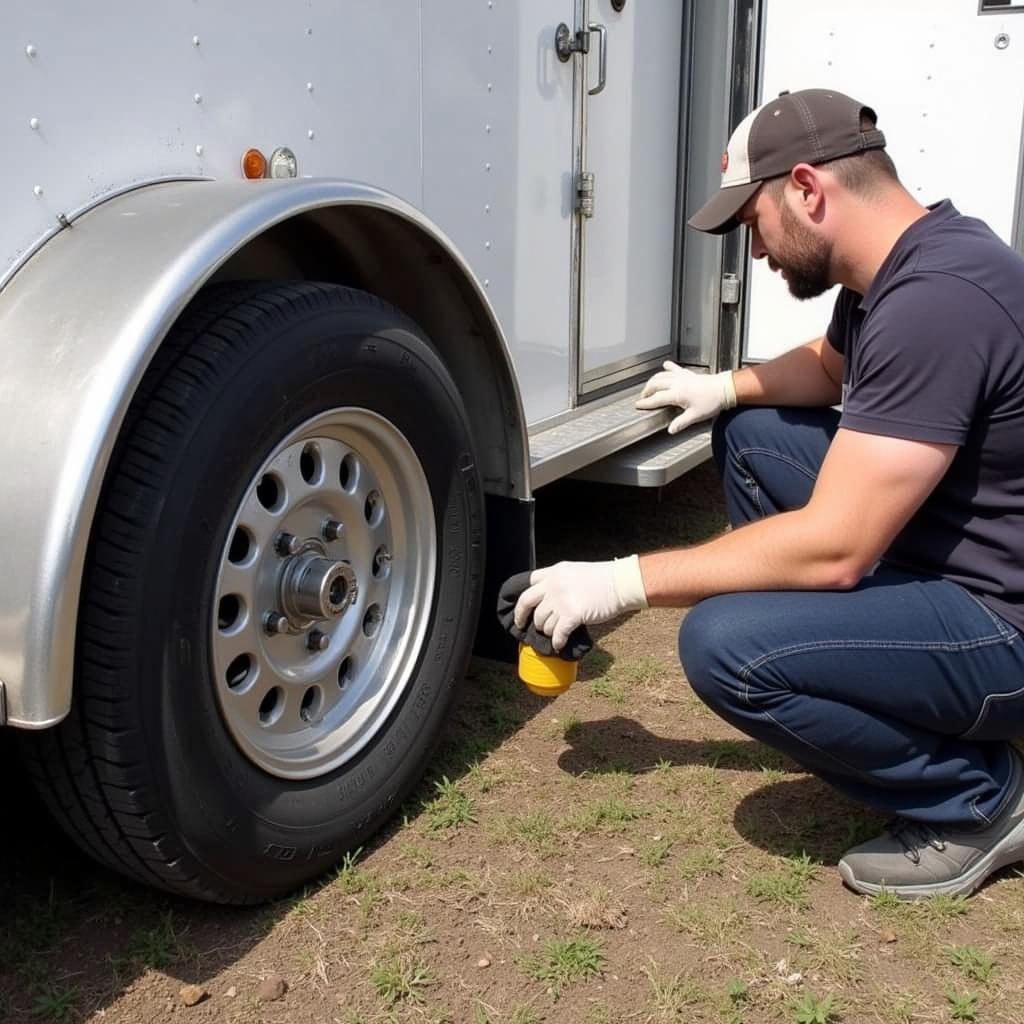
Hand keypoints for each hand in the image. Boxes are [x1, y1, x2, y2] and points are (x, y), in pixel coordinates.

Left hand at [513, 557, 647, 651]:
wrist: (621, 583)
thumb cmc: (603, 579)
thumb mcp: (575, 572)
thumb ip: (559, 581)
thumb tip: (548, 599)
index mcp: (554, 572)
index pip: (528, 584)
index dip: (521, 600)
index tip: (520, 611)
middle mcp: (553, 585)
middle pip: (527, 603)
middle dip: (522, 618)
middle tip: (523, 627)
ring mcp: (561, 600)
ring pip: (542, 622)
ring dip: (547, 631)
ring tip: (554, 633)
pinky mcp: (572, 615)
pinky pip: (557, 634)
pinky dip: (556, 642)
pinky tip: (558, 645)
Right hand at [635, 361, 735, 433]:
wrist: (724, 389)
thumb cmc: (712, 401)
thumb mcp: (695, 416)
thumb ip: (681, 423)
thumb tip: (671, 429)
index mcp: (677, 394)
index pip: (656, 398)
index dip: (646, 402)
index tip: (638, 405)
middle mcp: (677, 383)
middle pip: (655, 384)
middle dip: (646, 390)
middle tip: (642, 397)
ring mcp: (682, 377)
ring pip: (661, 375)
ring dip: (653, 380)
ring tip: (649, 385)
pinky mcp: (688, 374)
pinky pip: (674, 369)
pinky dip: (668, 368)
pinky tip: (665, 366)